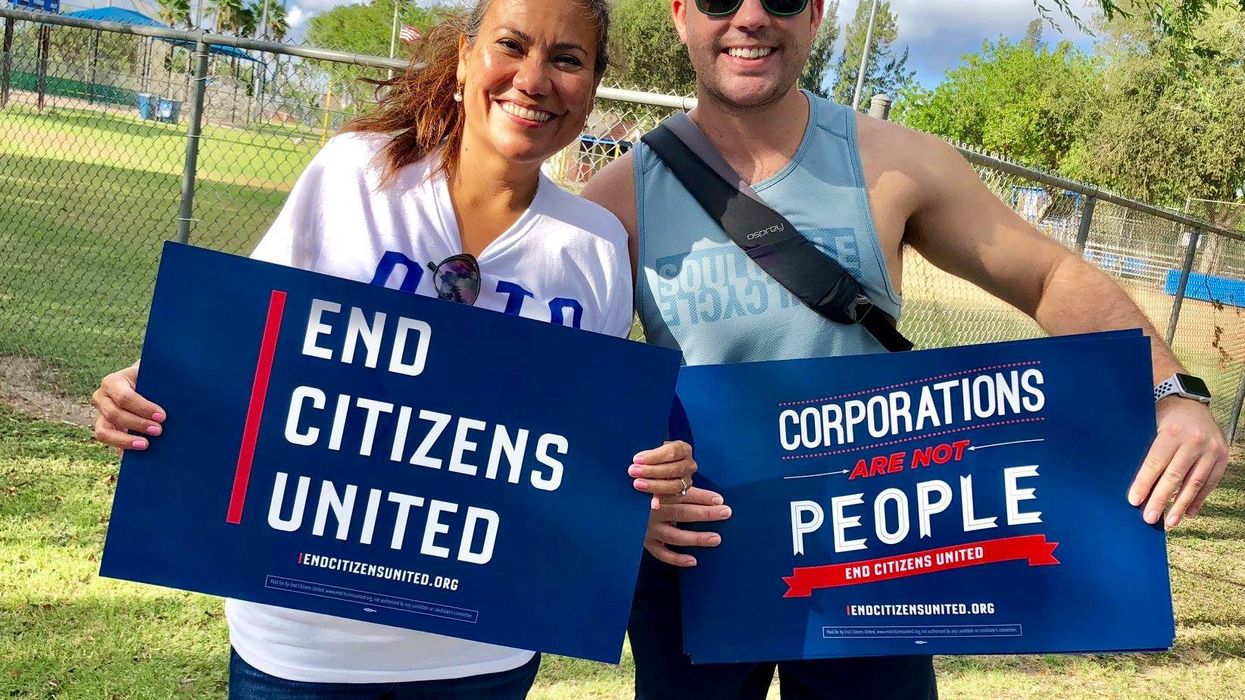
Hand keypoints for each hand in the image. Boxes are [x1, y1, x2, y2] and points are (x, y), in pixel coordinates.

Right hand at [91, 362, 164, 454]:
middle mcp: (102, 397)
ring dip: (125, 440)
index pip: (124, 397)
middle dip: (138, 424)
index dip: (143, 408)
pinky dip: (120, 448)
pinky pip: (107, 441)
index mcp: (113, 382)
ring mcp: (100, 413)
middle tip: (159, 430)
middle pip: (114, 414)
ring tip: (146, 445)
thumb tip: (179, 396)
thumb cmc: (151, 379)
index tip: (162, 416)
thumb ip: (160, 383)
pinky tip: (135, 457)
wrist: (143, 383)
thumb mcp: (154, 376)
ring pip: (104, 431)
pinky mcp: (103, 427)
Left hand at [630, 440, 697, 509]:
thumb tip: (637, 461)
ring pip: (674, 485)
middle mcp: (689, 465)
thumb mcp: (653, 451)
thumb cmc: (655, 457)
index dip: (654, 456)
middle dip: (651, 471)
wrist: (661, 468)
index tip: (637, 459)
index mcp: (683, 449)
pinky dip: (662, 500)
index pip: (672, 451)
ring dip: (654, 485)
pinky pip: (674, 498)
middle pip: (672, 469)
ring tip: (637, 484)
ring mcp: (687, 480)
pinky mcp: (683, 493)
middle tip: (633, 471)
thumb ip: (648, 455)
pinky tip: (653, 503)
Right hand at [644, 487, 732, 566]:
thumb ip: (683, 489)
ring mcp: (649, 529)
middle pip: (682, 512)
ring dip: (696, 538)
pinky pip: (662, 554)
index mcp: (659, 494)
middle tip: (726, 513)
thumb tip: (716, 498)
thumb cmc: (651, 497)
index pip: (683, 494)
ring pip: (675, 535)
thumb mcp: (664, 488)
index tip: (720, 499)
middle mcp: (654, 511)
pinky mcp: (647, 543)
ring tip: (716, 539)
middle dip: (705, 513)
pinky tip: (693, 561)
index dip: (703, 497)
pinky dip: (677, 559)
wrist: (625, 508)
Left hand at [1128, 397, 1227, 528]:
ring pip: (1194, 483)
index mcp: (1171, 432)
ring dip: (1181, 505)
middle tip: (1150, 518)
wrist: (1191, 403)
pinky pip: (1210, 483)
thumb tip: (1136, 485)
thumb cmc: (1163, 418)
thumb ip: (1148, 452)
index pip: (1155, 463)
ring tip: (1170, 522)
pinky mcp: (1222, 457)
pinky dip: (1199, 499)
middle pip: (1174, 476)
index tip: (1134, 501)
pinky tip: (1189, 513)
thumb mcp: (1151, 426)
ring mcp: (1211, 449)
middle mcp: (1194, 441)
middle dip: (1160, 499)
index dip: (1144, 483)